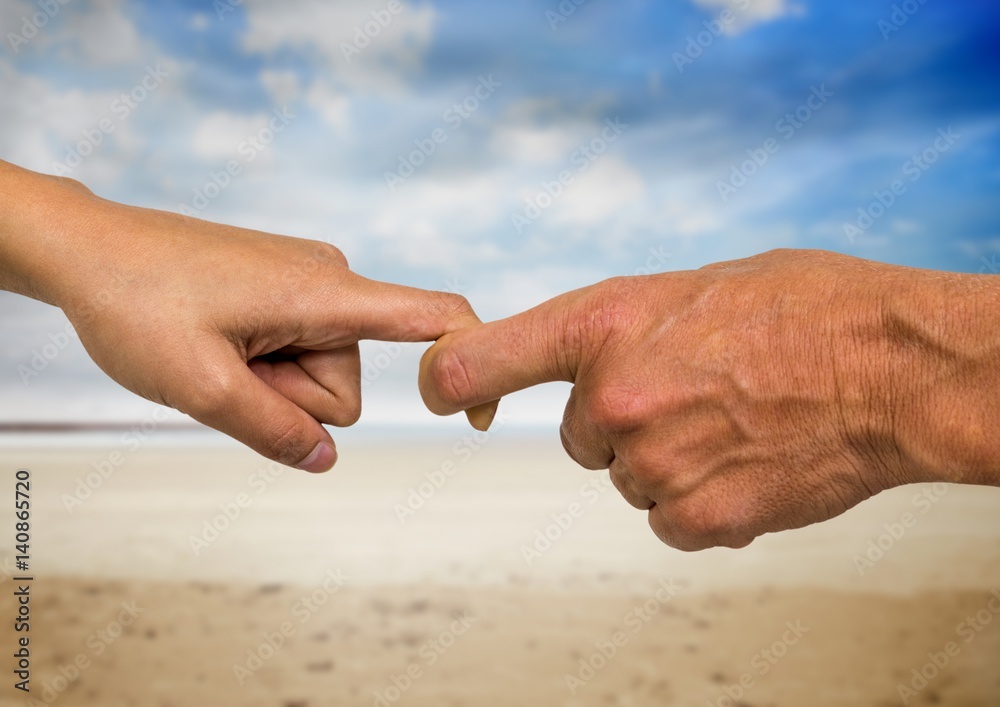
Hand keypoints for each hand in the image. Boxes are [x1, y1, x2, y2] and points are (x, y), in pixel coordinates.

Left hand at [17, 174, 479, 471]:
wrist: (85, 248)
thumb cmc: (137, 304)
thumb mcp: (201, 387)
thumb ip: (274, 432)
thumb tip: (327, 460)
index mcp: (326, 292)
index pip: (431, 316)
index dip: (468, 363)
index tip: (478, 414)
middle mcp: (330, 279)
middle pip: (344, 386)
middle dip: (289, 399)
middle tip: (225, 370)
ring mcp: (307, 282)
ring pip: (316, 375)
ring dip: (268, 383)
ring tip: (213, 352)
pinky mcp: (286, 288)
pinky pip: (296, 351)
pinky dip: (262, 364)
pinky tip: (217, 342)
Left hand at [420, 249, 999, 549]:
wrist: (894, 368)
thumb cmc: (805, 308)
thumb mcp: (690, 288)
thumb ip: (621, 328)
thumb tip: (582, 368)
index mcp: (604, 323)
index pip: (477, 361)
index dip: (444, 379)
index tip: (439, 392)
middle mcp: (613, 397)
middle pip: (577, 435)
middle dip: (620, 421)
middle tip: (694, 393)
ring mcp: (651, 464)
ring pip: (627, 477)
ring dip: (666, 460)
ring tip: (736, 422)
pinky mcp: (695, 520)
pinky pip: (668, 518)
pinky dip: (699, 500)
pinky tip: (749, 463)